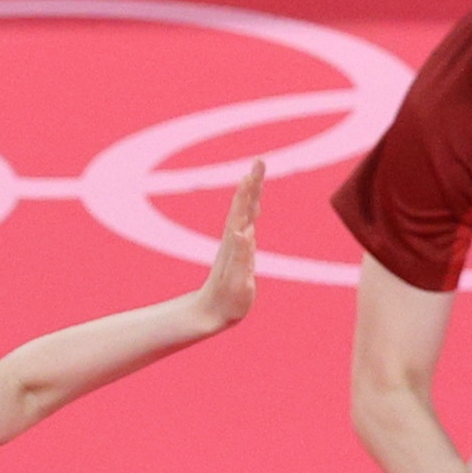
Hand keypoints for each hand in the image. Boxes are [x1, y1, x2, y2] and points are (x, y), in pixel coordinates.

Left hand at [194, 161, 263, 329]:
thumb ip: (241, 256)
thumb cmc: (227, 302)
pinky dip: (250, 208)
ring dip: (251, 191)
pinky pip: (246, 223)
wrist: (211, 311)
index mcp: (235, 242)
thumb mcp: (238, 281)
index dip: (250, 189)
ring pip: (245, 211)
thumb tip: (244, 231)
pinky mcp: (239, 250)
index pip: (243, 210)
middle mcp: (234, 238)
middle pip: (245, 204)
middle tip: (259, 161)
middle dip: (253, 182)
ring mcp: (236, 243)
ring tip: (255, 174)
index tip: (254, 170)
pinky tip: (253, 202)